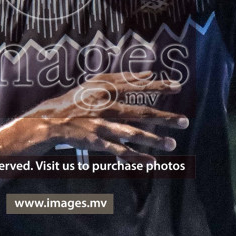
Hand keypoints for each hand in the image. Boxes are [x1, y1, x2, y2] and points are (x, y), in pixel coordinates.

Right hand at [22, 71, 189, 162]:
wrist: (50, 121)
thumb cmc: (77, 100)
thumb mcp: (97, 83)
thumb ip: (124, 77)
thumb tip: (149, 74)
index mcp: (107, 91)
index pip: (137, 87)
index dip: (158, 86)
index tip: (178, 86)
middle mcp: (106, 107)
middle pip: (140, 112)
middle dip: (164, 117)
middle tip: (185, 121)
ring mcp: (102, 126)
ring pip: (132, 134)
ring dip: (153, 140)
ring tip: (172, 145)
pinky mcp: (97, 142)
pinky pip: (119, 151)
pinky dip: (135, 157)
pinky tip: (151, 162)